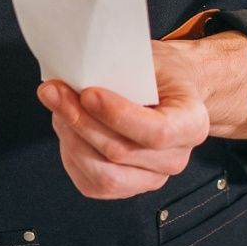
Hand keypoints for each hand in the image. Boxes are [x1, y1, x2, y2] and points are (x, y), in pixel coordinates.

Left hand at [37, 41, 212, 199]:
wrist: (170, 93)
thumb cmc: (161, 74)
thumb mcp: (151, 58)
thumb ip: (120, 68)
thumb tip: (78, 72)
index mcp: (192, 123)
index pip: (158, 132)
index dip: (118, 115)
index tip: (88, 93)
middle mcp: (176, 158)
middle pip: (121, 153)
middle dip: (80, 121)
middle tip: (54, 92)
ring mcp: (153, 177)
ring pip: (104, 175)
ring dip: (72, 139)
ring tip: (58, 109)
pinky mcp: (129, 187)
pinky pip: (93, 184)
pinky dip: (73, 156)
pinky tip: (67, 129)